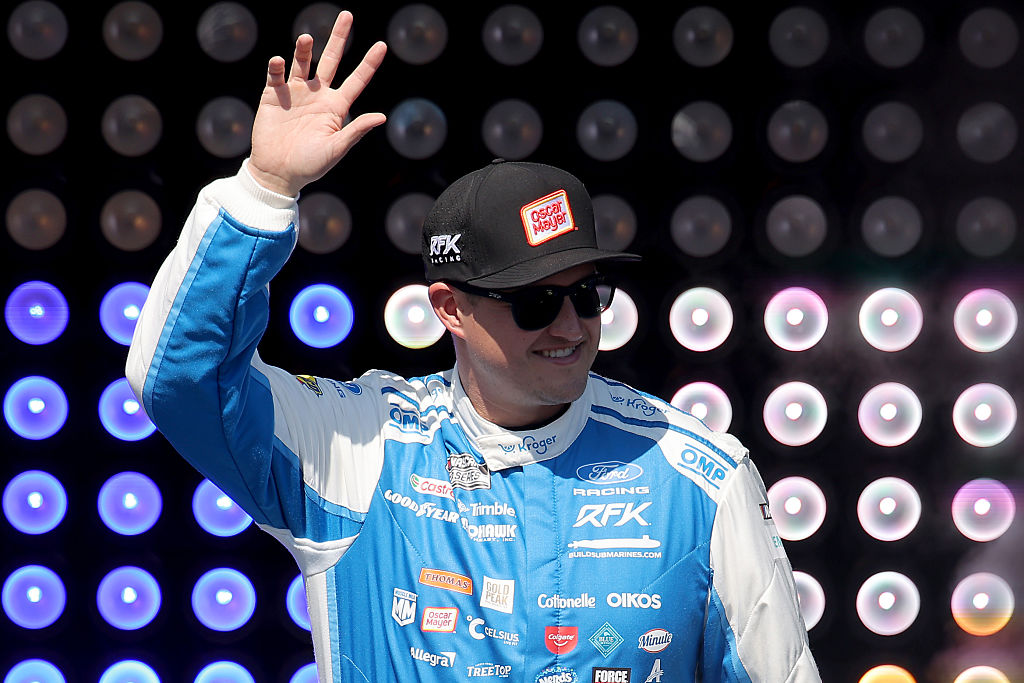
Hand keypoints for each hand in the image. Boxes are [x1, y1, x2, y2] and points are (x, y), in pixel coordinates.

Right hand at [248, 11, 386, 196]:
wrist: (277, 173)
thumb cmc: (310, 165)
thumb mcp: (336, 149)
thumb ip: (356, 130)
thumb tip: (382, 116)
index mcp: (336, 107)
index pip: (357, 80)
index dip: (369, 63)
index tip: (382, 46)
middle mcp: (318, 95)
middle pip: (331, 60)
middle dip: (339, 38)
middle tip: (347, 15)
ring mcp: (296, 92)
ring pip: (303, 62)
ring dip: (304, 49)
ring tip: (306, 39)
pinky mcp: (273, 95)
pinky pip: (276, 74)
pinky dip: (278, 66)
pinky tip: (279, 62)